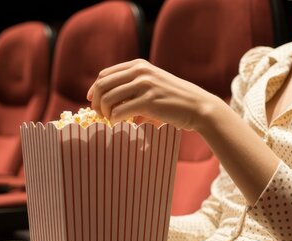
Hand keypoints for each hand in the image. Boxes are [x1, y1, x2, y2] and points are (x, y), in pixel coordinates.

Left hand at [86, 59, 225, 130]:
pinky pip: (120, 112)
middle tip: (100, 115)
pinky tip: (120, 124)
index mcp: (138, 66)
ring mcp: (145, 86)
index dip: (95, 89)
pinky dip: (115, 120)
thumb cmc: (174, 99)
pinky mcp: (149, 102)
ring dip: (105, 112)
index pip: (105, 75)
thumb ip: (132, 86)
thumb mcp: (153, 83)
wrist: (197, 106)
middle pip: (103, 85)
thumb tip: (106, 101)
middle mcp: (140, 72)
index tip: (94, 101)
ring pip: (108, 99)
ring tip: (110, 120)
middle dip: (97, 102)